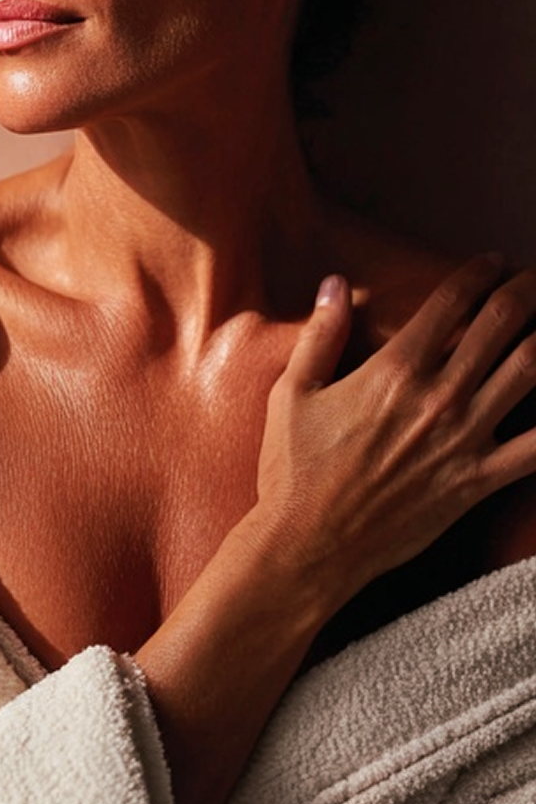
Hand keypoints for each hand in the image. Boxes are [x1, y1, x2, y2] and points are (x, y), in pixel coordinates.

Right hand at [251, 256, 535, 604]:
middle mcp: (438, 397)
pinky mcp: (478, 481)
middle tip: (533, 279)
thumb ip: (321, 334)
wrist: (312, 542)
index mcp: (393, 370)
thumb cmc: (294, 466)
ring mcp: (464, 439)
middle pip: (500, 326)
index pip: (450, 303)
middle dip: (525, 292)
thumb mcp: (292, 391)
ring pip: (529, 372)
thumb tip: (334, 284)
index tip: (492, 261)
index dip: (478, 273)